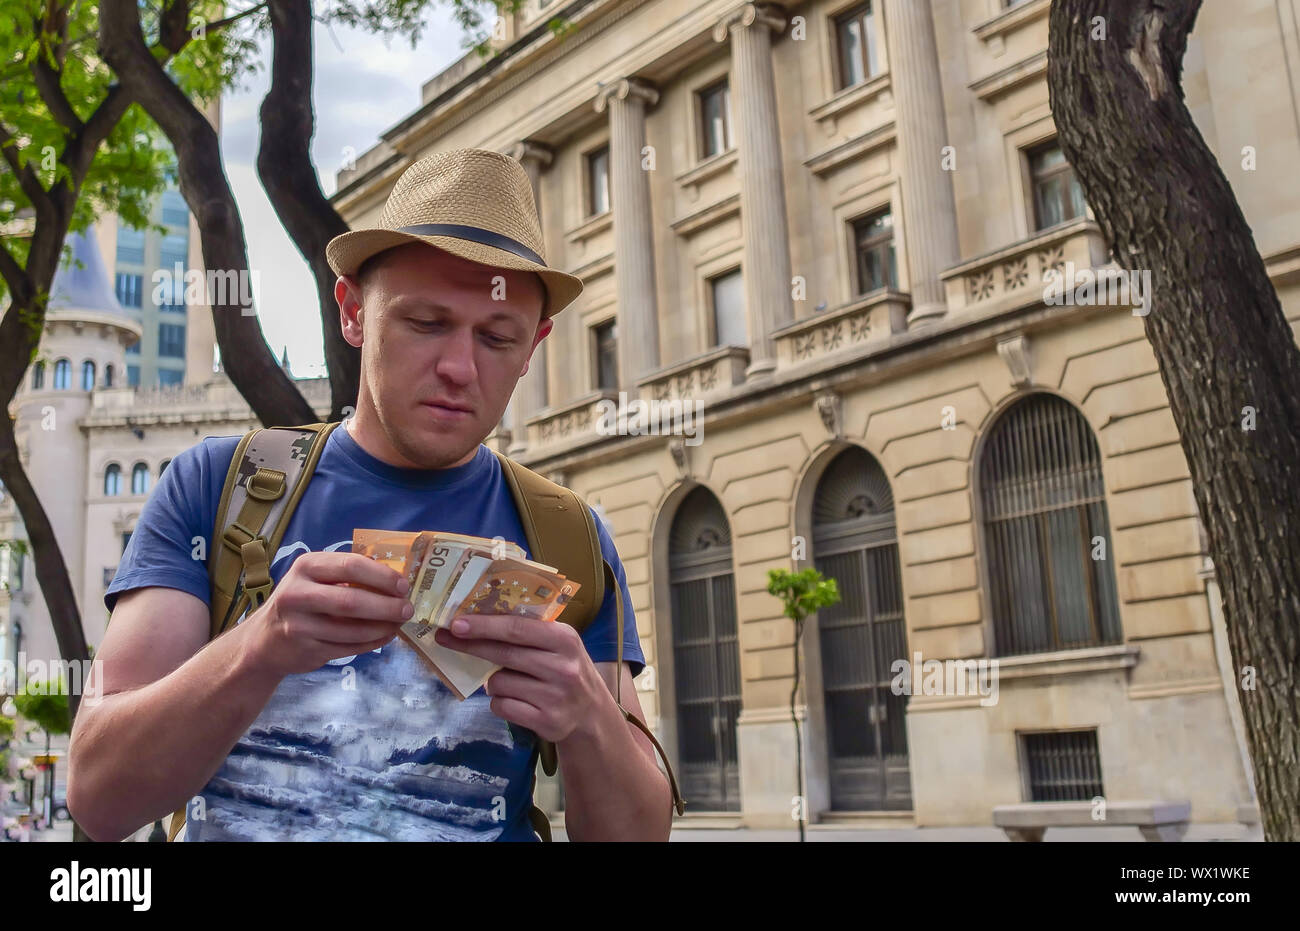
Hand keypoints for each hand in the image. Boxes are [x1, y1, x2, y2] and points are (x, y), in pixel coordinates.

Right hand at [241, 551, 413, 679]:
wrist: (263, 640)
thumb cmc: (300, 602)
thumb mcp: (314, 578)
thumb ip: (346, 575)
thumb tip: (395, 579)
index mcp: (305, 567)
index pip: (350, 565)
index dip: (382, 576)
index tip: (403, 585)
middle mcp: (298, 594)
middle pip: (351, 600)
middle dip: (386, 606)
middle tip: (407, 609)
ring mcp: (300, 625)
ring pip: (352, 629)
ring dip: (383, 627)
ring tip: (399, 624)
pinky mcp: (306, 650)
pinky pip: (348, 647)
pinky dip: (372, 642)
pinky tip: (385, 636)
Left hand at [432, 615, 606, 742]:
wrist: (591, 713)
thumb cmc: (565, 668)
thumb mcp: (559, 644)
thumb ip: (528, 631)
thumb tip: (476, 619)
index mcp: (565, 639)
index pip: (517, 628)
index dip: (484, 625)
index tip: (456, 622)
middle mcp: (562, 667)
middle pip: (504, 654)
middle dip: (471, 645)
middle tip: (446, 638)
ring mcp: (555, 697)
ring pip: (498, 683)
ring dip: (493, 682)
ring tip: (510, 681)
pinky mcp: (547, 721)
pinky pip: (502, 707)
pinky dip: (500, 702)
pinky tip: (515, 700)